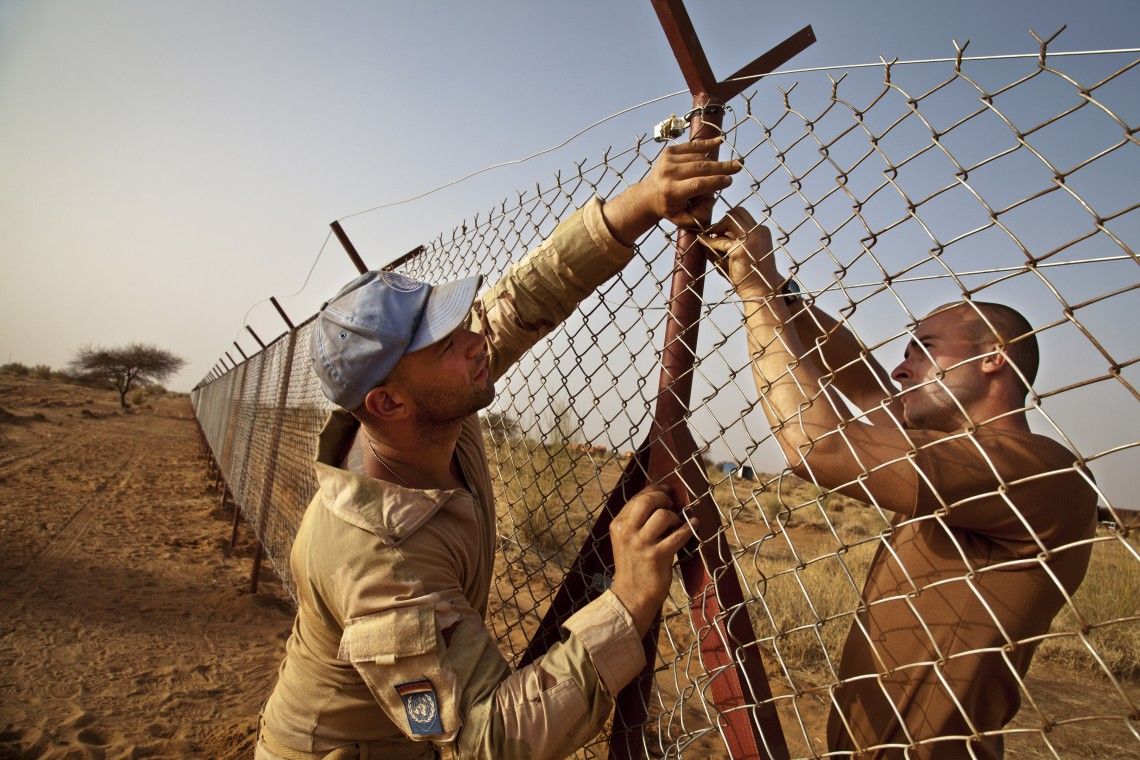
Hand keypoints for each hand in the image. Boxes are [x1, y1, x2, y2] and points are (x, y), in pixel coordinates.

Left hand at [600, 138, 740, 245]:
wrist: (648, 195)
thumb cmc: (670, 209)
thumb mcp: (683, 220)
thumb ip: (700, 214)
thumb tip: (712, 198)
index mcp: (672, 192)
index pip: (698, 184)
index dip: (716, 181)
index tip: (730, 180)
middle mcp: (669, 174)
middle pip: (700, 168)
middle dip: (722, 167)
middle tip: (738, 166)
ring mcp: (668, 160)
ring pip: (698, 158)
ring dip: (713, 163)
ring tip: (727, 167)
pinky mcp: (669, 152)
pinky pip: (691, 146)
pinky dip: (706, 144)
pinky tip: (719, 141)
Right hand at [609, 485, 695, 636]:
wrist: (631, 595)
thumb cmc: (632, 565)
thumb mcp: (625, 539)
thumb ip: (635, 521)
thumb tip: (659, 499)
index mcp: (618, 524)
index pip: (637, 497)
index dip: (654, 489)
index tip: (666, 490)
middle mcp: (627, 531)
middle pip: (648, 501)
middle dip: (664, 498)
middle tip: (672, 504)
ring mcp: (641, 544)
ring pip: (663, 515)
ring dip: (674, 517)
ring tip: (676, 523)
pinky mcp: (657, 556)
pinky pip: (678, 535)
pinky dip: (688, 528)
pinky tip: (693, 525)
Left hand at [699, 206, 776, 297]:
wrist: (762, 293)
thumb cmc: (750, 276)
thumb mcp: (741, 254)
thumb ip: (728, 242)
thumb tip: (706, 233)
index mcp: (761, 232)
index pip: (743, 215)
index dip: (728, 221)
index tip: (718, 231)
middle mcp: (759, 231)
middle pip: (737, 211)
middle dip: (722, 220)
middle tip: (713, 233)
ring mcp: (751, 238)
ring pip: (730, 218)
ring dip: (717, 227)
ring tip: (710, 239)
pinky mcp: (740, 249)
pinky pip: (719, 240)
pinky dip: (709, 241)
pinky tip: (703, 242)